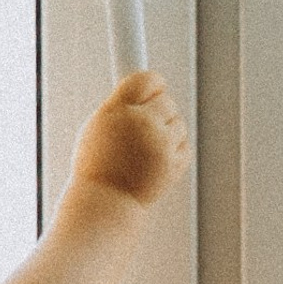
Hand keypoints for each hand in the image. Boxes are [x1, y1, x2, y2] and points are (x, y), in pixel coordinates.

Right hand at [69, 71, 190, 205]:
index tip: (155, 88)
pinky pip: (184, 145)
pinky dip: (174, 151)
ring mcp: (159, 145)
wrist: (106, 203)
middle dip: (159, 111)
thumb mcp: (97, 126)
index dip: (153, 84)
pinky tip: (155, 160)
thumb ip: (121, 106)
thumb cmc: (98, 168)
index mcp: (117, 111)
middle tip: (144, 128)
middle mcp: (141, 124)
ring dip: (168, 132)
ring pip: (178, 123)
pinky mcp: (173, 163)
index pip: (145, 80)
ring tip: (146, 149)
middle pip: (166, 100)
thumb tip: (145, 90)